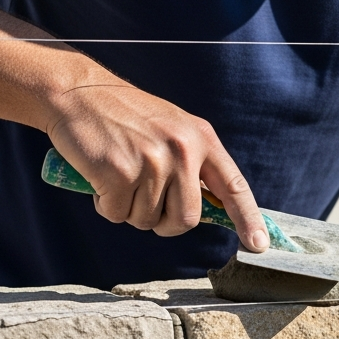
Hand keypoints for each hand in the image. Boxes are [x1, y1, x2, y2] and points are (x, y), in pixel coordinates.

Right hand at [44, 84, 268, 251]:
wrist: (78, 93)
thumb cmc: (126, 116)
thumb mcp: (173, 129)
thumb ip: (193, 163)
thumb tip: (207, 208)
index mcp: (201, 139)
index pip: (233, 186)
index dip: (248, 219)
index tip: (259, 245)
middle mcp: (182, 150)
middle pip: (186, 219)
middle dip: (164, 223)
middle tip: (145, 204)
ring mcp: (151, 162)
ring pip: (147, 220)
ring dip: (129, 210)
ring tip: (119, 177)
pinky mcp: (119, 172)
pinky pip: (117, 214)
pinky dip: (105, 205)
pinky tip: (100, 177)